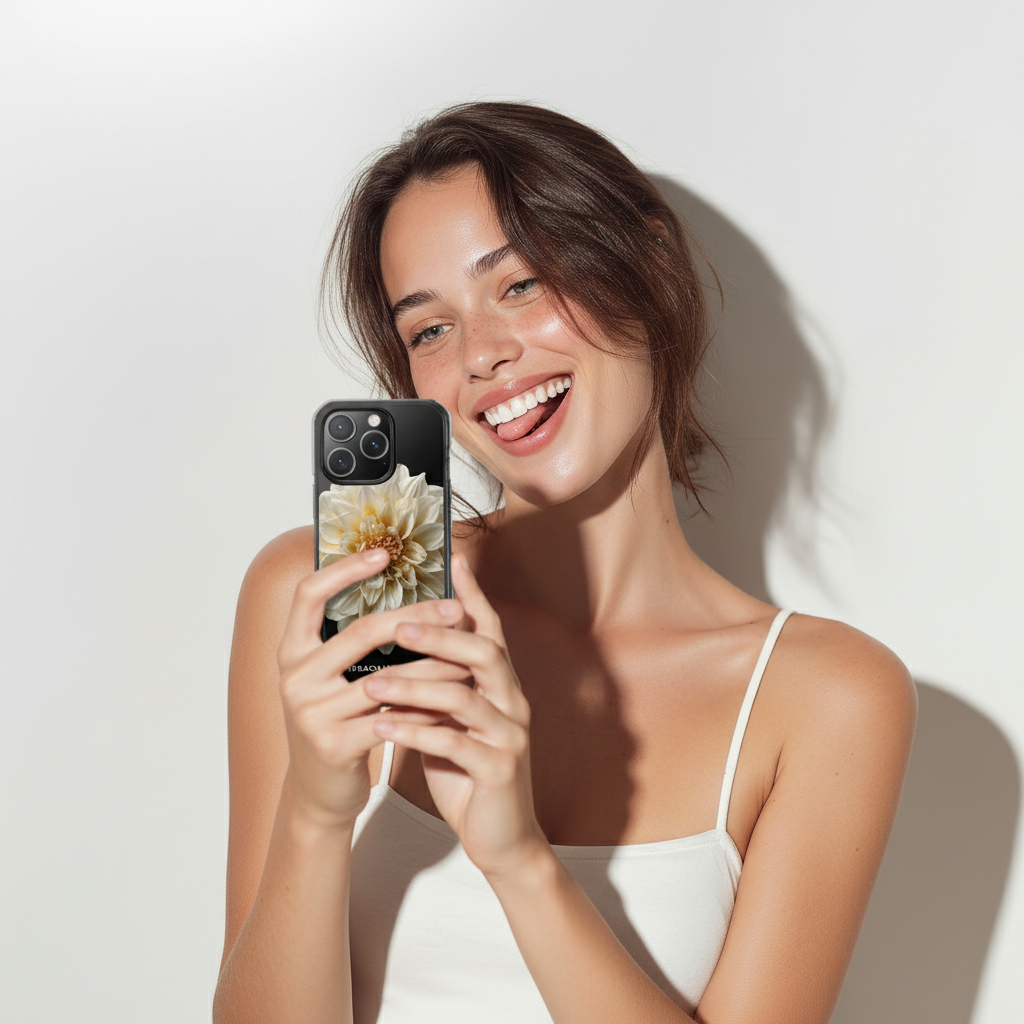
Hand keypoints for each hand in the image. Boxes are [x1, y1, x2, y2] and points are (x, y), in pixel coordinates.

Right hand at [276, 546, 462, 831]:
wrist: (320, 792)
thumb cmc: (337, 722)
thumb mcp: (332, 678)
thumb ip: (353, 642)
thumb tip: (405, 593)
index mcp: (292, 650)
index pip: (309, 594)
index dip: (343, 570)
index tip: (383, 552)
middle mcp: (295, 676)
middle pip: (362, 631)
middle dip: (416, 616)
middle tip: (455, 607)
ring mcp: (310, 711)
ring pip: (387, 677)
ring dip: (435, 664)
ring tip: (468, 654)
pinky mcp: (333, 745)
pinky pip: (393, 716)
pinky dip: (427, 707)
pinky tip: (454, 699)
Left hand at [362, 555, 547, 877]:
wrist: (502, 838)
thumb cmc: (469, 772)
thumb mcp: (453, 721)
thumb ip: (439, 685)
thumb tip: (400, 645)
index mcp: (502, 685)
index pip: (490, 629)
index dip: (473, 595)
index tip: (452, 560)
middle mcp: (513, 701)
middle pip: (482, 652)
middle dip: (438, 634)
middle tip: (396, 624)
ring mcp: (510, 735)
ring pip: (464, 697)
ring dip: (415, 686)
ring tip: (372, 683)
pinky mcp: (499, 769)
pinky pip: (455, 744)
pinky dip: (415, 733)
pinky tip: (382, 729)